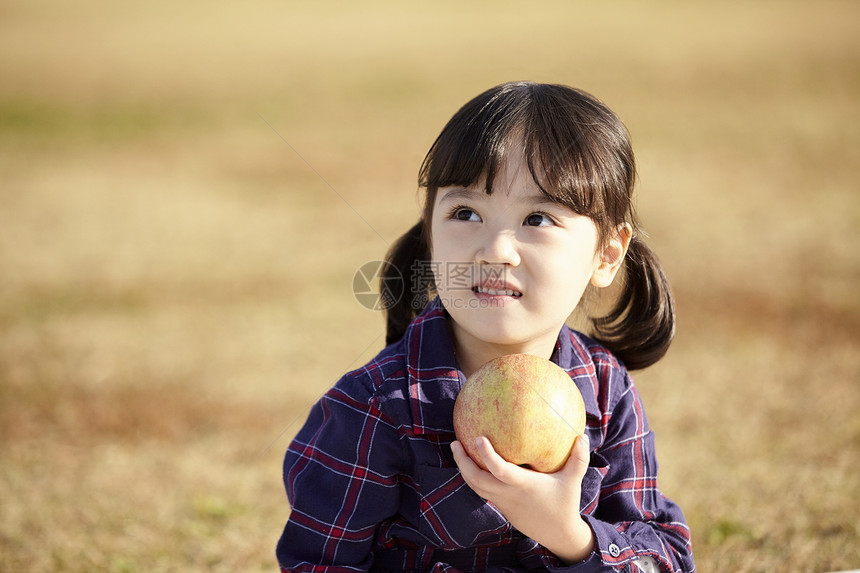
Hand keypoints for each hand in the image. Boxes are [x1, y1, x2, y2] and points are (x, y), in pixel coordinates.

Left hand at [451, 433, 594, 563]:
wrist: (557, 535)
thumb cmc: (565, 504)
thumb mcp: (573, 481)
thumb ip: (578, 458)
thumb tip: (582, 435)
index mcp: (523, 485)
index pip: (499, 470)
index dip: (487, 455)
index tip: (477, 437)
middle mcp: (508, 494)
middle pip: (476, 480)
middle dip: (462, 461)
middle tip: (455, 442)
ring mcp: (501, 502)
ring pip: (474, 486)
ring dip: (463, 468)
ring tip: (458, 449)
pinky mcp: (500, 506)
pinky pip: (480, 490)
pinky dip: (472, 476)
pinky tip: (473, 462)